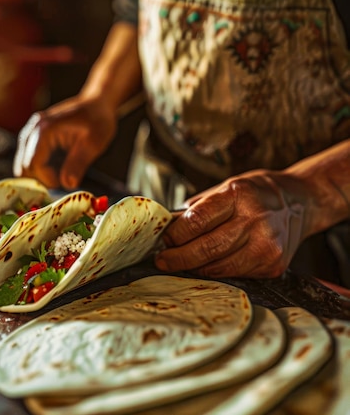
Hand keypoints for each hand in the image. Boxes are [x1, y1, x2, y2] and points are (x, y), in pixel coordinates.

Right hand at [13, 96, 117, 188]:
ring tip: (62, 173)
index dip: (47, 179)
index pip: (33, 164)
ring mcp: (31, 132)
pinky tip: (58, 166)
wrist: (97, 103)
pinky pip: (30, 158)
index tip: (64, 183)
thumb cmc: (98, 120)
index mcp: (45, 129)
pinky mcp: (34, 137)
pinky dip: (41, 167)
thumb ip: (78, 164)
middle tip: (62, 181)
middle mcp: (33, 129)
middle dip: (41, 179)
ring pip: (24, 164)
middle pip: (24, 166)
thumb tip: (67, 185)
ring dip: (40, 174)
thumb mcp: (93, 144)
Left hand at [154, 169, 307, 278]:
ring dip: (194, 268)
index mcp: (239, 195)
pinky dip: (215, 272)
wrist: (300, 202)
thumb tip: (166, 228)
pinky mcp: (273, 266)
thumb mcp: (224, 188)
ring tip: (179, 264)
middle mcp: (256, 220)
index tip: (163, 240)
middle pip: (207, 248)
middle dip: (178, 257)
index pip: (198, 220)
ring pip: (219, 267)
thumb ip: (196, 209)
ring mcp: (267, 246)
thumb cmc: (254, 194)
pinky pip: (234, 274)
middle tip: (162, 260)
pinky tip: (205, 266)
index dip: (176, 234)